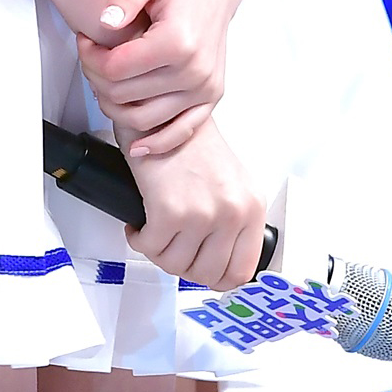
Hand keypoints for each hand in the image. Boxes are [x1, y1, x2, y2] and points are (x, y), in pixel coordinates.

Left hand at [76, 0, 245, 157]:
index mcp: (178, 40)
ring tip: (107, 79)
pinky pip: (182, 132)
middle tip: (91, 56)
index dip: (89, 57)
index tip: (84, 40)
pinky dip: (157, 142)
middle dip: (96, 78)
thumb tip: (104, 22)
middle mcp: (195, 70)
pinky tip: (137, 143)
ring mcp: (205, 87)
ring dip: (116, 106)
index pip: (115, 69)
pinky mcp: (211, 95)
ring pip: (145, 119)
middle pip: (125, 96)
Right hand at [126, 119, 265, 292]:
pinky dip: (140, 240)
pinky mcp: (170, 211)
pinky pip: (151, 248)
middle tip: (173, 247)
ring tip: (156, 233)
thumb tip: (222, 259)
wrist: (163, 113)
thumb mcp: (229, 181)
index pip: (241, 272)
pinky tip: (141, 226)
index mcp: (251, 205)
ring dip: (159, 252)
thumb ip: (233, 219)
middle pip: (206, 274)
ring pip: (175, 265)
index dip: (215, 277)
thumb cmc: (191, 142)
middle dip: (183, 265)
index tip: (201, 270)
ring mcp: (202, 214)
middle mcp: (231, 212)